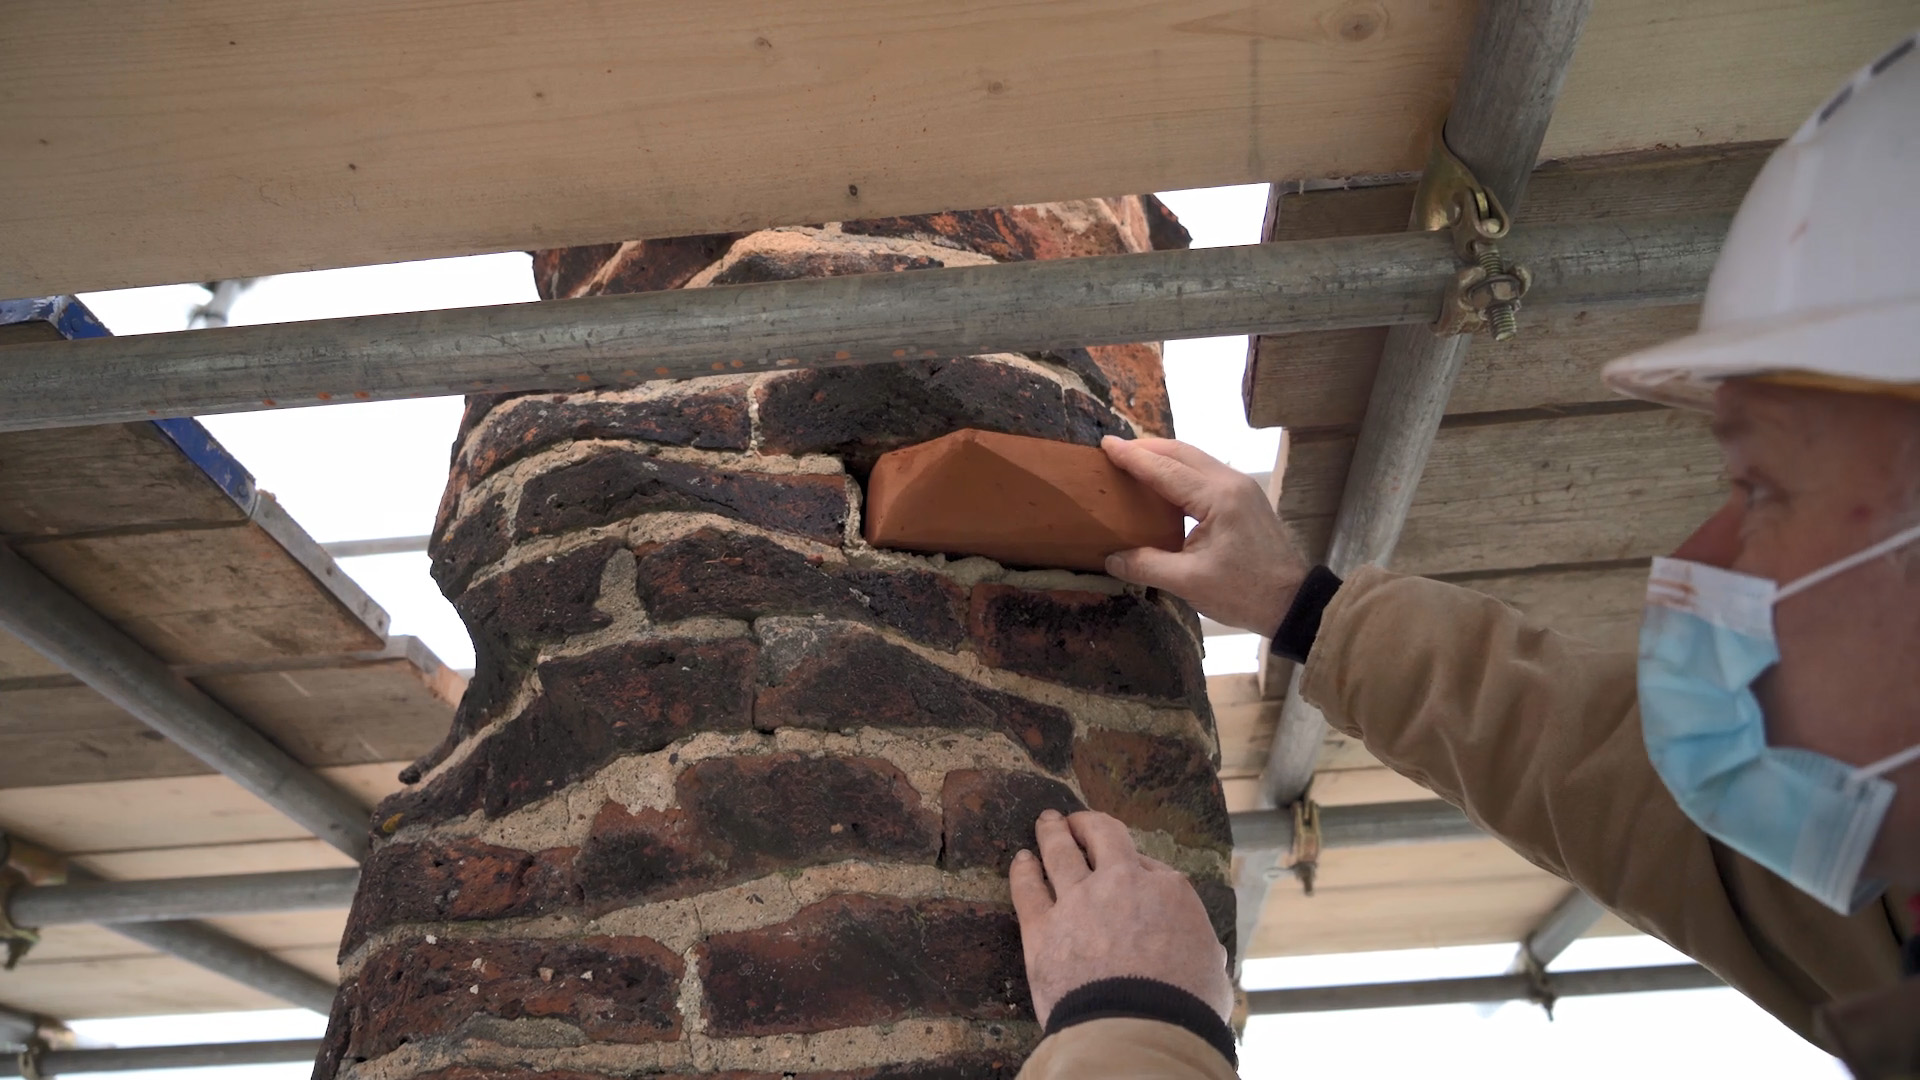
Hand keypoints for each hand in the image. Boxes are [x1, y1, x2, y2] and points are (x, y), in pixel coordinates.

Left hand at [1010, 809, 1233, 1026]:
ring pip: (1060, 852)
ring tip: (1047, 822)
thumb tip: (1206, 958)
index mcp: (1169, 891)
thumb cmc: (1185, 1007)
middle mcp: (1122, 883)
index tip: (1130, 871)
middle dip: (1088, 825)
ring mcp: (1078, 902)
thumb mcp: (1213, 971)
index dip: (1138, 868)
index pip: (1150, 867)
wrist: (1141, 1030)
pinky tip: (1021, 861)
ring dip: (1052, 833)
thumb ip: (1202, 953)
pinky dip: (1022, 871)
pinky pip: (1027, 889)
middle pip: (1102, 837)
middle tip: (1077, 821)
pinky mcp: (1042, 929)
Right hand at [1102, 436, 1308, 635]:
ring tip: (1135, 462)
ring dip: (1165, 457)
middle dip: (1147, 448)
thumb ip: (1146, 565)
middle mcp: (1231, 482)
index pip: (1166, 470)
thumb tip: (1111, 558)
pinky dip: (1180, 471)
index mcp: (1218, 497)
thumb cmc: (1245, 592)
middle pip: (1183, 452)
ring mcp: (1242, 488)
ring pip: (1196, 460)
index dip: (1133, 458)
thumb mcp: (1189, 582)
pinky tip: (1164, 483)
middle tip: (1115, 450)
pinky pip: (1206, 473)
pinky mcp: (1245, 499)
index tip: (1105, 445)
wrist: (1293, 602)